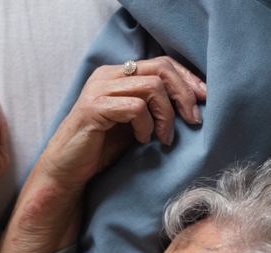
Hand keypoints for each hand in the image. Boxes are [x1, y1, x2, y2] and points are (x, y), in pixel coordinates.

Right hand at [0, 57, 204, 252]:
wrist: (65, 172)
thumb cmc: (100, 150)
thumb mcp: (134, 125)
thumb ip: (154, 108)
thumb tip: (191, 103)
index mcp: (117, 74)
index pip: (161, 63)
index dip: (187, 79)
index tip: (205, 99)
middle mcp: (107, 75)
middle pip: (160, 69)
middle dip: (184, 95)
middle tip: (193, 120)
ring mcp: (99, 89)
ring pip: (151, 87)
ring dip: (166, 114)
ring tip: (164, 138)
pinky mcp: (94, 108)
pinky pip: (135, 107)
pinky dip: (146, 125)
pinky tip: (142, 140)